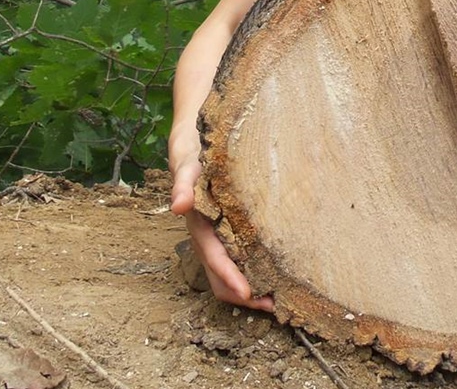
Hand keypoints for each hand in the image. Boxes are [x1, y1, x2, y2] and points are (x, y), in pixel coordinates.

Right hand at [169, 126, 273, 311]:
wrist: (193, 150)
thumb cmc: (194, 160)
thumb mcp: (188, 168)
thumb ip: (183, 185)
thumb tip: (178, 206)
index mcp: (199, 228)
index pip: (215, 260)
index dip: (231, 278)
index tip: (250, 293)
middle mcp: (208, 240)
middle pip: (222, 280)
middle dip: (246, 296)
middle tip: (274, 306)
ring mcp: (218, 241)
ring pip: (230, 276)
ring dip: (251, 291)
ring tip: (278, 297)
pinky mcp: (229, 236)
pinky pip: (240, 263)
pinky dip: (254, 275)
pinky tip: (274, 274)